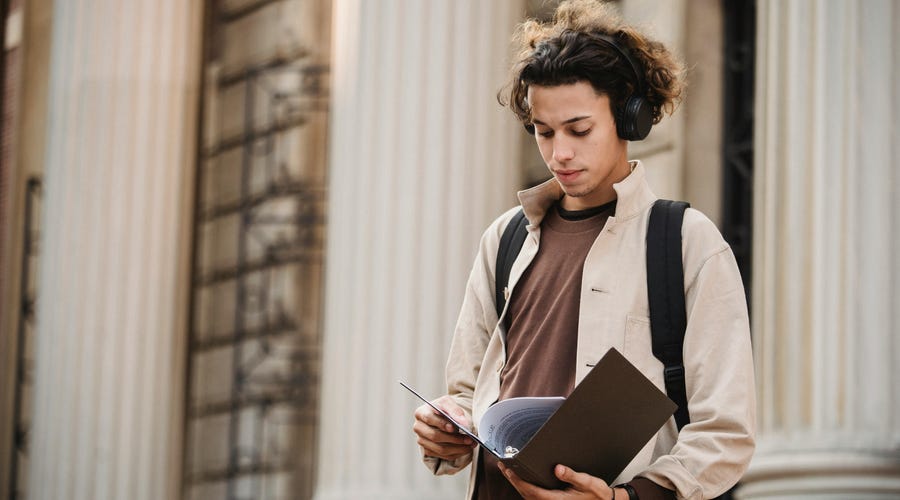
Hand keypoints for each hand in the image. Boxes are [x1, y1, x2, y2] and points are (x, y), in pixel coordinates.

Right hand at [412, 395, 475, 460]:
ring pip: (440, 449)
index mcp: (421, 413)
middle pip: (435, 436)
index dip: (441, 424)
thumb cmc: (443, 409)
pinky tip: (465, 449)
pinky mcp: (428, 450)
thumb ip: (455, 410)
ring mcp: (422, 440)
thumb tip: (462, 422)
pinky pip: (443, 456)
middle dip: (454, 439)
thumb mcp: (448, 403)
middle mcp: (418, 427)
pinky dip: (456, 454)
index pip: (429, 418)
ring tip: (470, 444)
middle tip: (469, 439)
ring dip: (458, 448)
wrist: (442, 416)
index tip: (454, 428)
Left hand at [498, 462, 615, 499]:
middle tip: (503, 466)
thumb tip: (557, 468)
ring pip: (529, 496)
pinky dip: (526, 488)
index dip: (517, 480)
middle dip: (513, 480)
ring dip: (518, 484)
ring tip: (510, 470)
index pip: (531, 490)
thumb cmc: (597, 495)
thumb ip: (572, 476)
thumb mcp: (587, 482)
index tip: (508, 470)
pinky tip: (524, 479)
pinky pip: (535, 497)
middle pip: (526, 493)